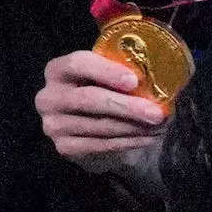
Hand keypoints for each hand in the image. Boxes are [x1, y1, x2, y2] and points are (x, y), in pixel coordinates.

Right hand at [36, 48, 168, 169]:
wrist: (89, 131)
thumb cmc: (102, 94)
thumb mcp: (106, 77)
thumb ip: (122, 70)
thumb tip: (162, 74)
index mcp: (57, 70)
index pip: (76, 64)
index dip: (105, 71)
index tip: (134, 80)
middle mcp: (48, 97)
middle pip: (89, 99)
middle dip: (127, 106)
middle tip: (156, 113)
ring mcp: (53, 125)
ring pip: (99, 126)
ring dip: (134, 127)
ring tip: (159, 125)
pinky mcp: (64, 148)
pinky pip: (101, 145)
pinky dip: (128, 142)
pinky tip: (147, 138)